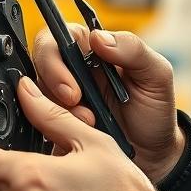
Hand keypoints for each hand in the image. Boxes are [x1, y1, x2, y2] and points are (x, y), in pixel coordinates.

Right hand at [32, 25, 184, 182]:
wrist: (154, 154)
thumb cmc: (154, 108)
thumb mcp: (156, 74)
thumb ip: (132, 49)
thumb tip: (98, 36)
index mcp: (91, 49)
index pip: (55, 37)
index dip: (54, 58)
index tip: (73, 86)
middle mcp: (71, 70)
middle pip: (37, 64)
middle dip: (52, 85)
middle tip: (76, 102)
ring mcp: (59, 99)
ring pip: (34, 95)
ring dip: (57, 110)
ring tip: (90, 122)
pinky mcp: (54, 125)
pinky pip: (37, 122)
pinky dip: (53, 129)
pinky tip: (78, 134)